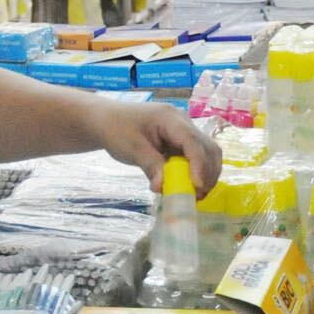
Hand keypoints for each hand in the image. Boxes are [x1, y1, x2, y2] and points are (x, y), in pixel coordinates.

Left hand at [94, 101, 221, 194]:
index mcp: (170, 118)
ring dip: (206, 174)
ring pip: (207, 152)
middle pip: (207, 147)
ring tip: (195, 194)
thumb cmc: (116, 129)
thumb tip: (163, 188)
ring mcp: (184, 130)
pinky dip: (197, 172)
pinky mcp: (181, 141)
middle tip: (198, 196)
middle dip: (207, 172)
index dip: (199, 164)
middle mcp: (183, 122)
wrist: (106, 120)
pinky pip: (197, 156)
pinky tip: (189, 186)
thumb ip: (150, 166)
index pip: (192, 140)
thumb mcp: (131, 148)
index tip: (198, 186)